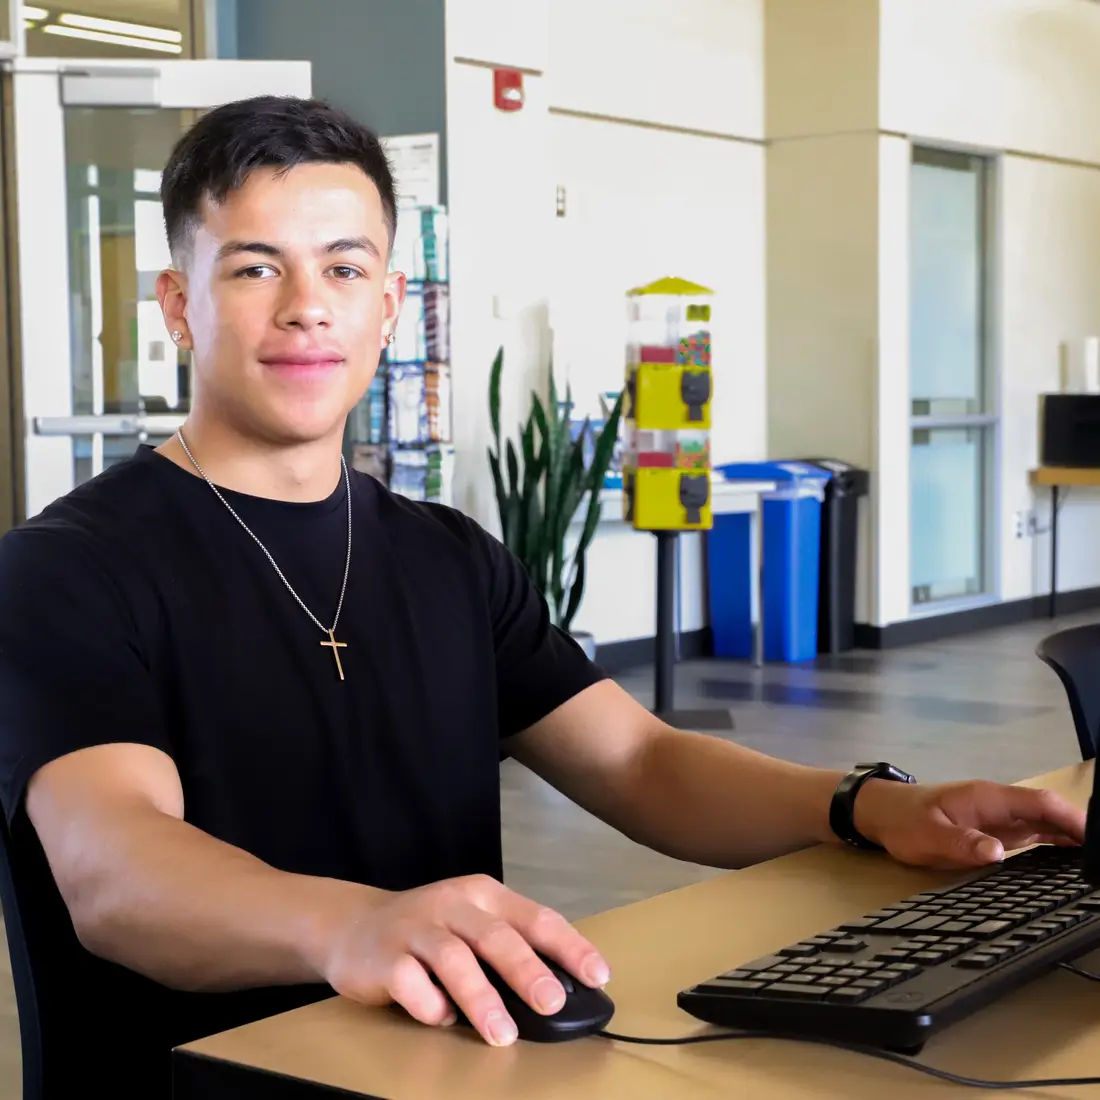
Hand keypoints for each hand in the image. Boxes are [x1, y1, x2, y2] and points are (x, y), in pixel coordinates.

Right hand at [321, 874, 609, 1046]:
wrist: (354, 927)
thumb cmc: (430, 933)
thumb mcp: (473, 926)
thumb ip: (509, 948)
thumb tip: (561, 991)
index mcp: (485, 895)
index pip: (535, 917)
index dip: (569, 945)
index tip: (597, 975)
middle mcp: (453, 905)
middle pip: (495, 936)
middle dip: (527, 970)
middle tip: (552, 1002)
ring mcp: (416, 929)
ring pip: (454, 959)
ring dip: (481, 998)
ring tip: (504, 1033)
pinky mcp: (385, 957)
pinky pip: (411, 983)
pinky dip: (431, 1005)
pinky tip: (443, 1019)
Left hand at [852, 778, 1086, 869]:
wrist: (880, 813)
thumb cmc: (904, 821)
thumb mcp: (928, 835)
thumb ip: (962, 842)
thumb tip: (997, 851)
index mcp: (988, 798)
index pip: (1039, 803)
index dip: (1070, 818)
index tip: (1095, 840)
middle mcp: (999, 804)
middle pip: (1048, 811)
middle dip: (1079, 829)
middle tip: (1099, 858)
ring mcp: (998, 817)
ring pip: (1044, 822)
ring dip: (1070, 837)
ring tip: (1093, 862)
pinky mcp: (993, 830)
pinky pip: (1031, 833)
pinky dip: (1054, 843)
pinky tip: (1070, 859)